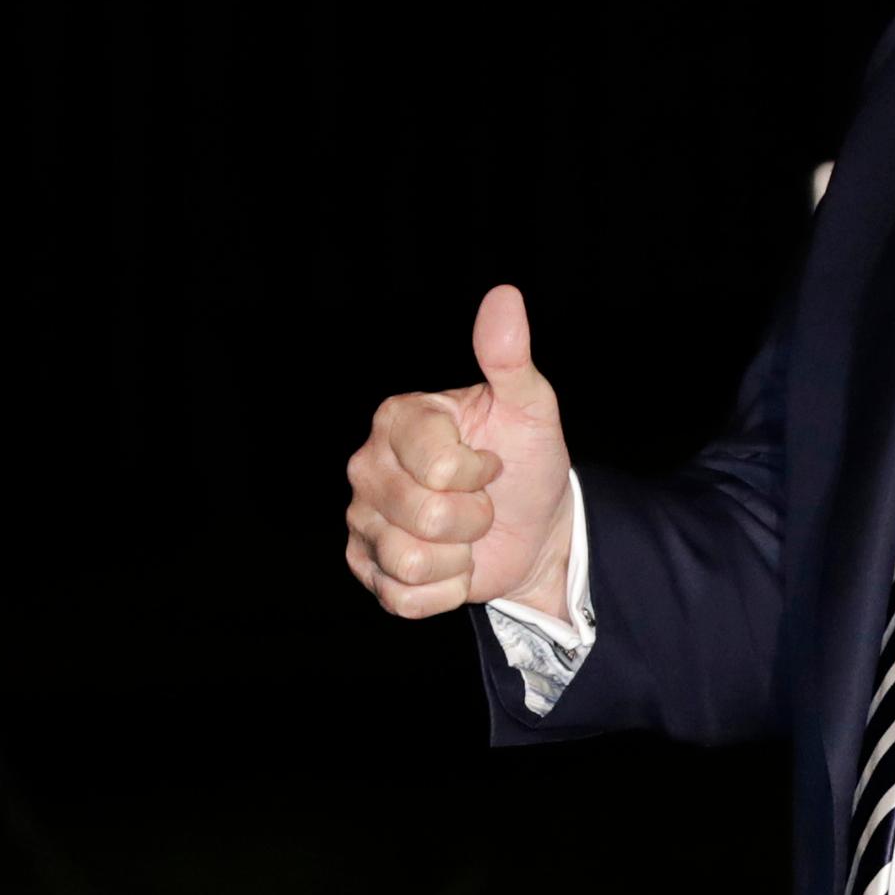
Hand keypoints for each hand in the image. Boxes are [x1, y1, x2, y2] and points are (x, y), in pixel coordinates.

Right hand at [343, 284, 575, 621]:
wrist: (534, 527)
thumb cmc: (528, 460)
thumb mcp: (531, 408)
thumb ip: (510, 357)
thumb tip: (505, 296)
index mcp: (398, 418)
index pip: (439, 468)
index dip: (481, 474)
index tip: (490, 461)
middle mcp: (365, 465)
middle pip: (426, 517)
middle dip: (475, 518)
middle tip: (481, 501)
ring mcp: (361, 520)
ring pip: (412, 562)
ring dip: (460, 556)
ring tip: (465, 533)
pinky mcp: (366, 568)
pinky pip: (403, 598)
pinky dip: (444, 592)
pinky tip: (452, 565)